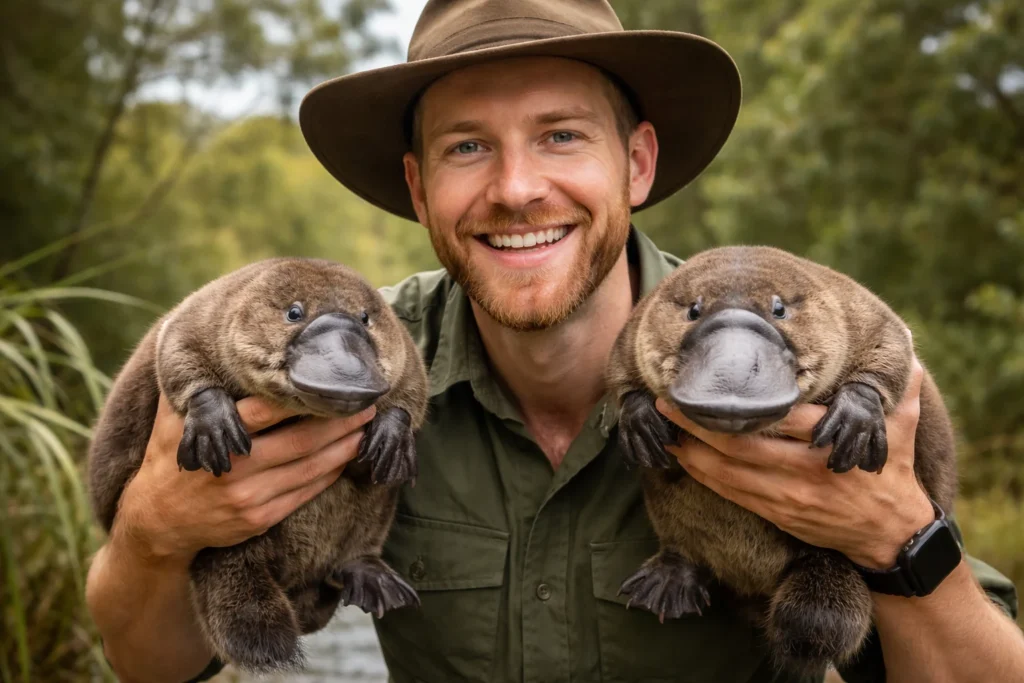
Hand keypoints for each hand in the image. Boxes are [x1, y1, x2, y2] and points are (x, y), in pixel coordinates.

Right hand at [114, 393, 375, 561]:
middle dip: (339, 422)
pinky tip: (345, 458)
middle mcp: (234, 467)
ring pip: (309, 469)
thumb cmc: (169, 459)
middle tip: (367, 403)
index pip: (265, 410)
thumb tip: (208, 343)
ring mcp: (248, 497)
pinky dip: (329, 475)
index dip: (303, 397)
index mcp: (215, 435)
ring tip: (366, 429)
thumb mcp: (172, 420)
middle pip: (300, 440)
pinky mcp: (259, 520)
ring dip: (343, 448)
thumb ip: (196, 388)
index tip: (333, 382)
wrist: (156, 523)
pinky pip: (304, 494)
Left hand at [657, 355, 934, 568]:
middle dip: (697, 425)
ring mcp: (787, 497)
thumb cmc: (891, 474)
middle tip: (666, 403)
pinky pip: (732, 494)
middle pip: (740, 446)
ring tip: (664, 430)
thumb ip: (898, 394)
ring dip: (692, 451)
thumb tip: (905, 356)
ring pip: (728, 473)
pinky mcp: (776, 514)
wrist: (891, 537)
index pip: (780, 419)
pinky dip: (704, 476)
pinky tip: (684, 459)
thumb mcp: (900, 431)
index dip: (741, 404)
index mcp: (829, 445)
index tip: (711, 382)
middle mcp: (804, 472)